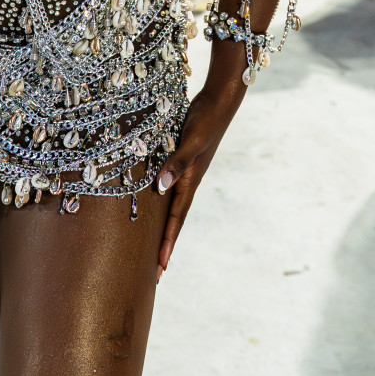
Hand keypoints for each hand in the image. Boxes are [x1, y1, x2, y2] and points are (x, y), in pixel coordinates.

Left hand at [154, 80, 240, 278]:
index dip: (166, 244)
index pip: (176, 221)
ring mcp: (187, 175)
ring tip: (155, 250)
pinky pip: (171, 192)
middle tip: (155, 273)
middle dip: (165, 247)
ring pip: (173, 209)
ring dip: (165, 231)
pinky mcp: (184, 164)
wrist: (220, 102)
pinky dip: (163, 207)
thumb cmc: (205, 120)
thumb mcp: (190, 141)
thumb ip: (176, 163)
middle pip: (175, 222)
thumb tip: (160, 188)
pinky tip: (156, 208)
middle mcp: (189, 182)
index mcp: (190, 182)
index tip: (159, 268)